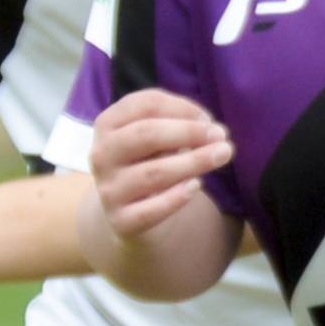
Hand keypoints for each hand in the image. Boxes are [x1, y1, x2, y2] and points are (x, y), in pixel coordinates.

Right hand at [89, 89, 234, 241]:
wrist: (128, 212)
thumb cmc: (149, 162)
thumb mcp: (157, 138)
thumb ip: (180, 126)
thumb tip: (214, 132)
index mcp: (108, 124)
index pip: (145, 104)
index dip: (182, 107)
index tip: (208, 119)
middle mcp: (102, 154)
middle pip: (146, 135)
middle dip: (188, 132)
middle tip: (221, 135)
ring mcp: (109, 189)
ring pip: (153, 173)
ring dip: (194, 162)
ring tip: (222, 155)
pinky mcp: (121, 221)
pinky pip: (150, 210)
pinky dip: (175, 198)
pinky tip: (196, 186)